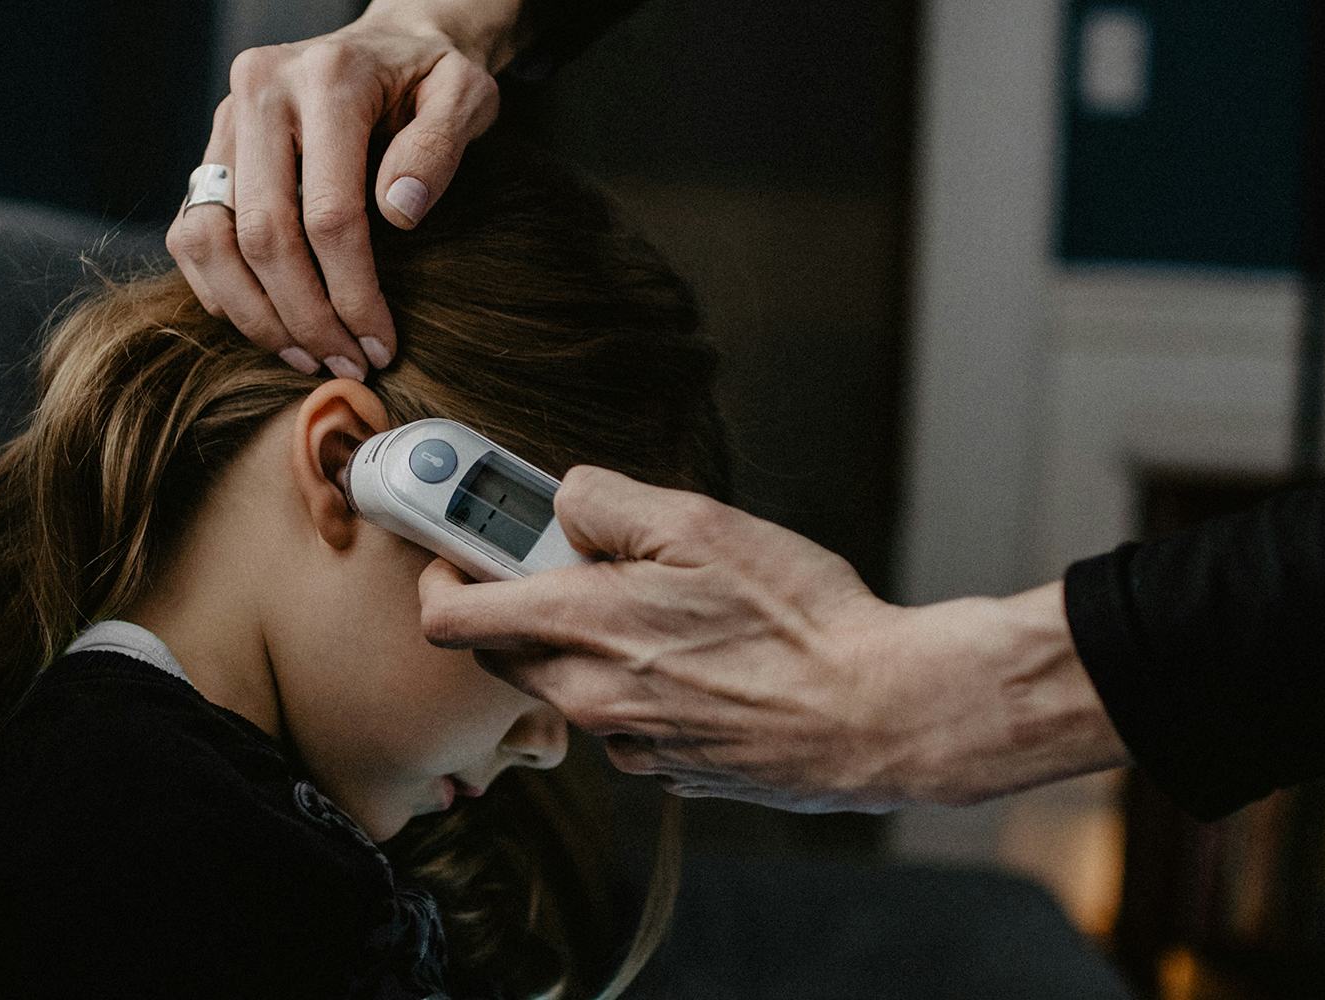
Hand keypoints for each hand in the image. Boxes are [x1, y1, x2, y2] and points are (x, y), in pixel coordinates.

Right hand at [169, 0, 518, 379]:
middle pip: (261, 235)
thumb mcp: (465, 94)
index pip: (327, 213)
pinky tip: (272, 325)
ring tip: (306, 357)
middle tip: (344, 365)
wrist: (389, 45)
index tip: (380, 343)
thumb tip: (398, 213)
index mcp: (326, 79)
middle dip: (304, 318)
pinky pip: (189, 235)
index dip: (352, 293)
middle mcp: (259, 92)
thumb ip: (441, 145)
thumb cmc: (431, 78)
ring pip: (208, 241)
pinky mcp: (209, 151)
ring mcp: (224, 122)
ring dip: (254, 316)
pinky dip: (222, 292)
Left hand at [418, 466, 1130, 812]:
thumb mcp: (700, 523)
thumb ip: (608, 503)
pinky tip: (705, 662)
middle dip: (519, 606)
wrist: (884, 715)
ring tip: (667, 610)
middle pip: (505, 655)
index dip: (440, 575)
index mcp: (583, 629)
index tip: (454, 548)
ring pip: (571, 688)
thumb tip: (564, 502)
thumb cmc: (801, 618)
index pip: (451, 617)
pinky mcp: (671, 771)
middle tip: (573, 563)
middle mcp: (591, 699)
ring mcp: (630, 745)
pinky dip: (641, 688)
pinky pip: (626, 722)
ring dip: (588, 648)